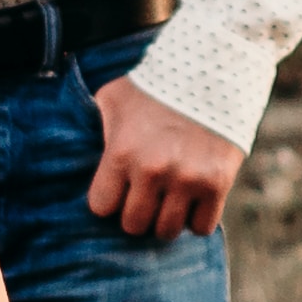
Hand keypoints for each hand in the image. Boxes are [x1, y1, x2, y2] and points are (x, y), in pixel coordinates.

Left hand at [83, 75, 240, 238]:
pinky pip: (202, 227)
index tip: (119, 189)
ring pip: (166, 231)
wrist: (213, 70)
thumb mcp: (114, 98)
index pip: (101, 207)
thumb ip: (99, 129)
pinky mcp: (217, 184)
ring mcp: (186, 179)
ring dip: (166, 219)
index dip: (110, 200)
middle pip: (133, 225)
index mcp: (121, 152)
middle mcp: (152, 170)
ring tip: (169, 200)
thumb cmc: (156, 85)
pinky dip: (197, 219)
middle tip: (146, 196)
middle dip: (137, 212)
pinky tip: (194, 201)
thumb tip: (84, 152)